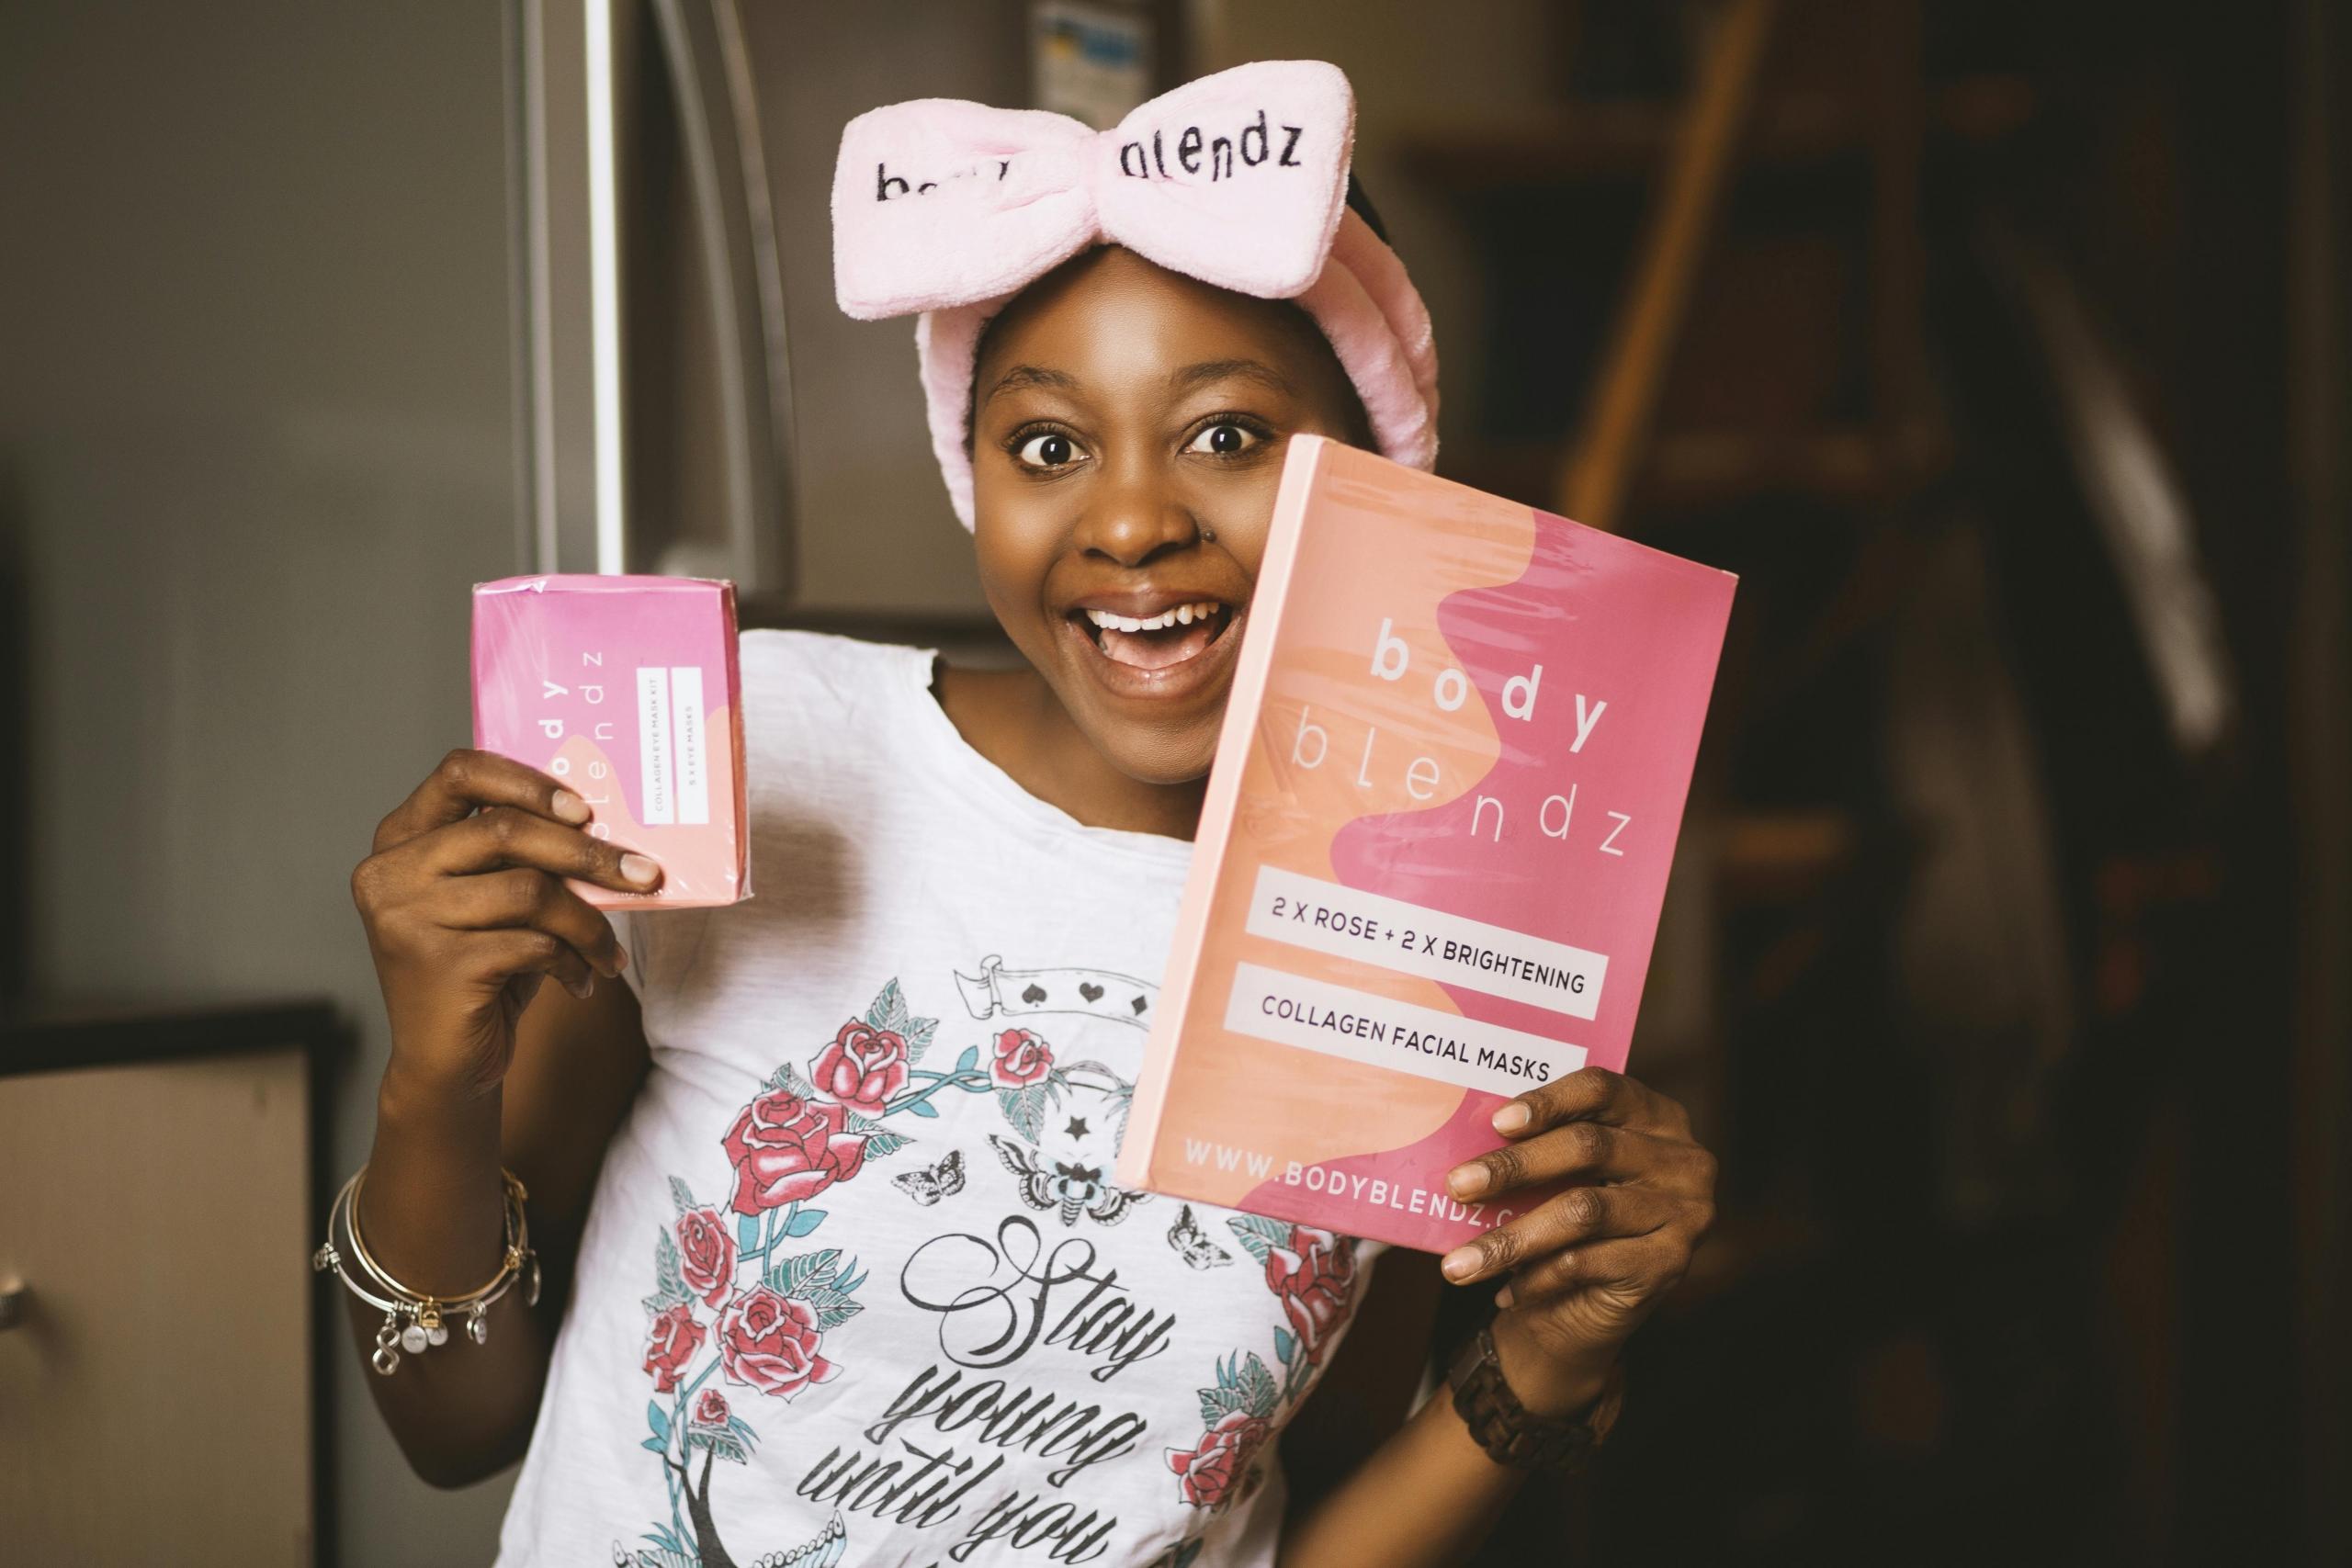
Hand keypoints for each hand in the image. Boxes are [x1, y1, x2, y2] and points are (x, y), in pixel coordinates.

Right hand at [351, 748, 660, 1101]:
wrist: (446, 1064)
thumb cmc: (482, 969)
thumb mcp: (496, 902)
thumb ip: (524, 858)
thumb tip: (607, 823)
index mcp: (402, 838)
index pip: (460, 772)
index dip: (527, 782)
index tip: (585, 809)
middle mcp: (392, 871)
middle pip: (507, 830)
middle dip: (589, 854)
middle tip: (645, 874)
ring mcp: (408, 917)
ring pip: (531, 891)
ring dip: (589, 924)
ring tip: (610, 951)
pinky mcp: (438, 965)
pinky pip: (534, 944)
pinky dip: (572, 962)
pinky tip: (582, 980)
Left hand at [1437, 1068, 1715, 1415]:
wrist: (1602, 1302)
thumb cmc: (1574, 1214)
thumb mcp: (1563, 1173)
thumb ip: (1538, 1148)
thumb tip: (1467, 1149)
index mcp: (1655, 1115)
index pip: (1601, 1089)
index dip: (1549, 1101)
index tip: (1497, 1122)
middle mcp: (1680, 1158)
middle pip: (1588, 1147)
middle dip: (1514, 1167)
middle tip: (1458, 1185)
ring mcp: (1684, 1212)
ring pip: (1582, 1211)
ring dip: (1512, 1239)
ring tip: (1459, 1262)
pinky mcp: (1671, 1263)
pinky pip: (1588, 1263)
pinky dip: (1537, 1277)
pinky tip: (1503, 1290)